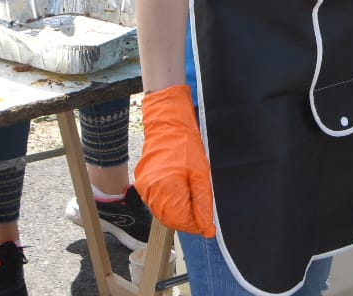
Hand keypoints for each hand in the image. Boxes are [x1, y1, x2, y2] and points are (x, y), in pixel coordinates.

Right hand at [135, 85, 215, 237]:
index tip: (209, 226)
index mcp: (165, 190)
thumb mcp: (202, 174)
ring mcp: (144, 188)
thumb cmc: (187, 145)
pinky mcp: (144, 183)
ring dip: (180, 212)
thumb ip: (203, 204)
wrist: (168, 123)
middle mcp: (150, 192)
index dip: (196, 225)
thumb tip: (207, 229)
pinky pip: (158, 202)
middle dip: (188, 220)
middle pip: (171, 219)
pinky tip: (182, 195)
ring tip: (194, 202)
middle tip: (204, 215)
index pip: (181, 221)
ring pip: (164, 212)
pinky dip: (171, 203)